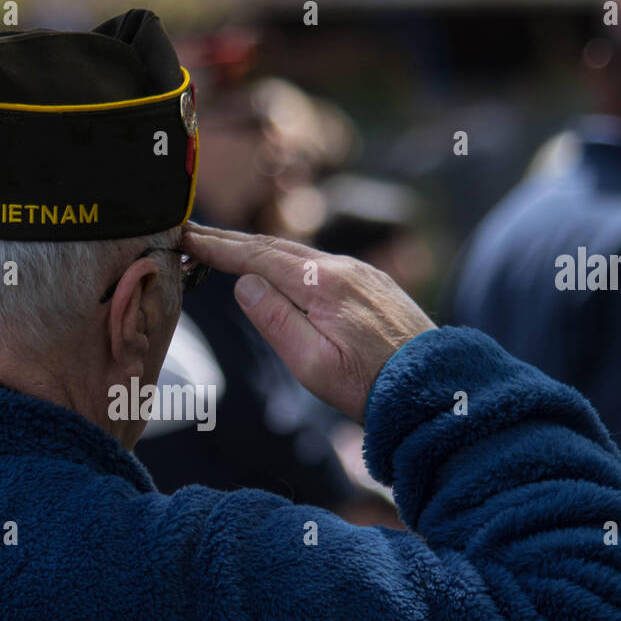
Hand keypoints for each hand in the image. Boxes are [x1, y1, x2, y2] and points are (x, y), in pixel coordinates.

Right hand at [182, 223, 436, 422]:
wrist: (434, 389)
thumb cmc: (370, 386)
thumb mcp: (312, 365)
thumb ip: (275, 320)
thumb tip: (244, 283)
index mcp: (323, 285)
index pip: (257, 257)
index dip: (218, 247)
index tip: (185, 236)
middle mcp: (343, 268)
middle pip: (275, 247)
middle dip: (231, 240)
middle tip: (193, 232)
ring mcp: (361, 274)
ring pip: (299, 253)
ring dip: (259, 248)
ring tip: (227, 247)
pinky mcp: (373, 285)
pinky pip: (320, 263)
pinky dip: (287, 259)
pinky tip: (278, 266)